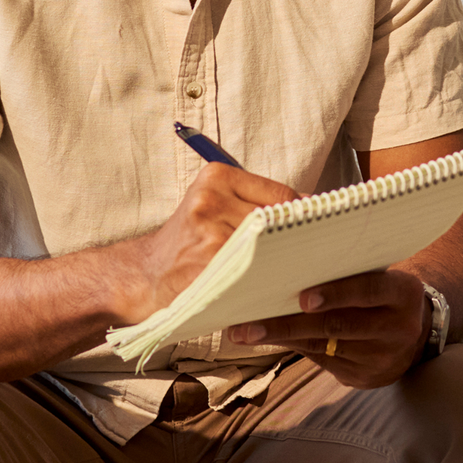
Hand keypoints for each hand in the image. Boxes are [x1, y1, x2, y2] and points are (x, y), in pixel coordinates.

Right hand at [117, 162, 300, 323]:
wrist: (144, 277)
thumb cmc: (188, 245)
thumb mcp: (214, 208)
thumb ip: (254, 203)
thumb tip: (311, 208)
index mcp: (217, 177)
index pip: (281, 194)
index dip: (302, 217)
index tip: (317, 231)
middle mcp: (211, 198)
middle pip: (278, 219)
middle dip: (295, 240)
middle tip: (312, 256)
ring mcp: (210, 230)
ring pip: (270, 246)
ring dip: (285, 262)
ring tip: (290, 272)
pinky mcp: (210, 261)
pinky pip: (256, 269)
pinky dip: (269, 279)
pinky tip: (272, 286)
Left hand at [233, 268, 428, 388]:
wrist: (413, 334)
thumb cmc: (380, 292)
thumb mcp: (378, 276)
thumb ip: (346, 271)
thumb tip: (287, 264)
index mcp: (403, 293)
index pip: (369, 290)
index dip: (336, 293)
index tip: (302, 298)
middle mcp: (398, 328)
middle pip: (338, 325)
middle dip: (288, 323)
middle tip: (249, 325)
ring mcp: (383, 357)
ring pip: (325, 346)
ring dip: (282, 338)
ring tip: (245, 333)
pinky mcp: (366, 377)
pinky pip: (324, 362)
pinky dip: (295, 348)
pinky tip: (269, 340)